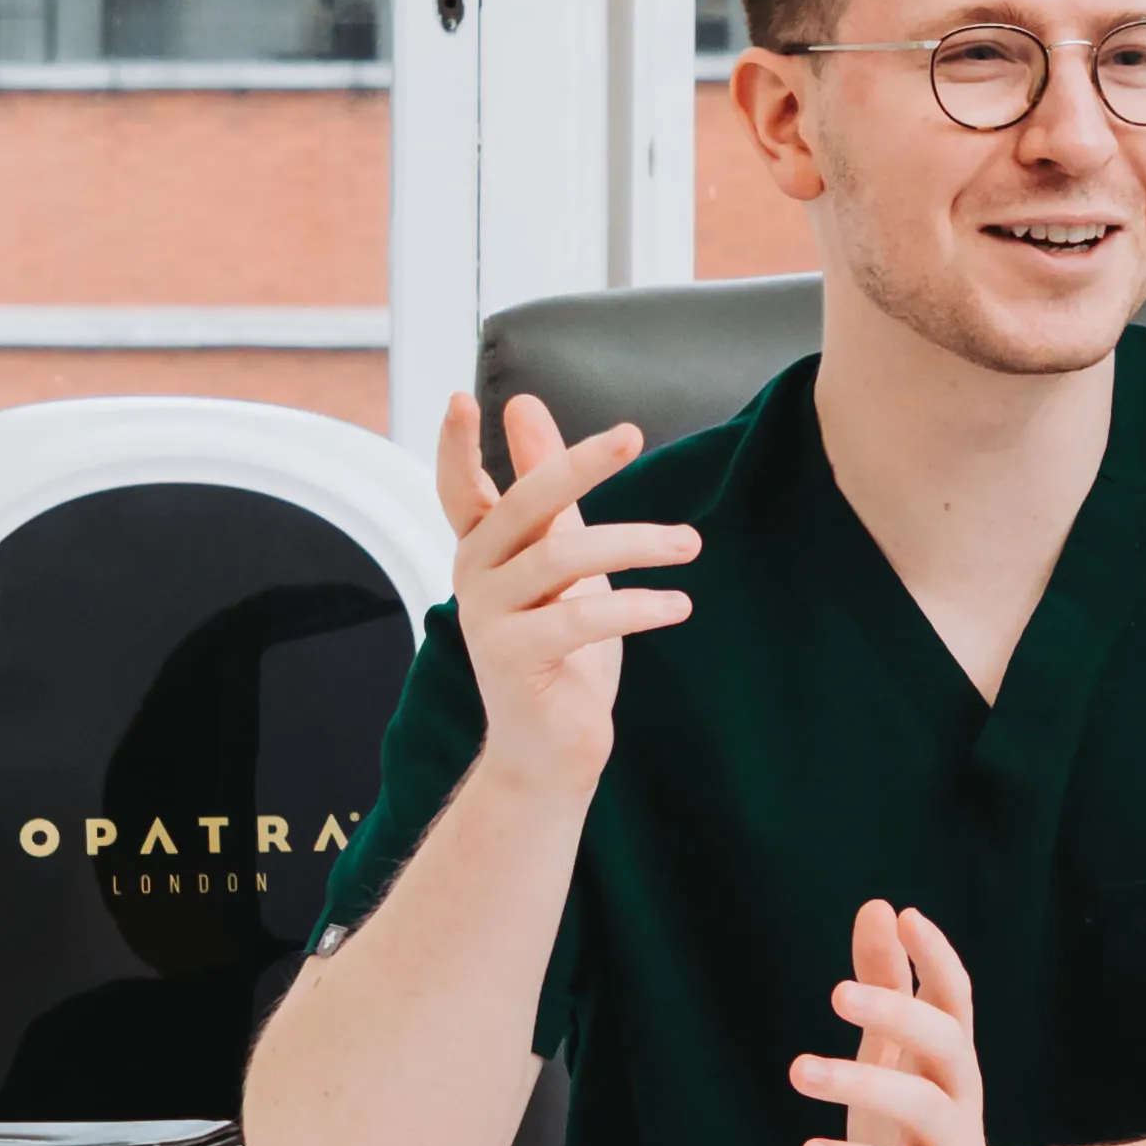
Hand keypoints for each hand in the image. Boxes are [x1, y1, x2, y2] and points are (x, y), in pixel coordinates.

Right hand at [432, 389, 696, 797]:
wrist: (551, 747)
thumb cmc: (560, 646)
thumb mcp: (558, 553)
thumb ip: (546, 486)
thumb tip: (523, 405)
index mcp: (482, 546)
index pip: (459, 487)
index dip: (456, 446)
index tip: (465, 399)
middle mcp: (474, 576)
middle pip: (522, 506)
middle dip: (575, 466)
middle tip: (631, 434)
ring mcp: (488, 619)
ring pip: (560, 558)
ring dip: (634, 543)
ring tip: (689, 544)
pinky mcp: (514, 660)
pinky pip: (578, 619)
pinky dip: (636, 607)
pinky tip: (678, 604)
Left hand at [789, 895, 1025, 1145]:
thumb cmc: (919, 1138)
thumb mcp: (898, 1058)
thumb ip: (889, 985)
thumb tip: (881, 909)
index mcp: (949, 1059)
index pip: (955, 998)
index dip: (937, 956)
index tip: (906, 918)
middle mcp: (958, 1096)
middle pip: (946, 1041)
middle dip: (898, 1012)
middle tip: (838, 992)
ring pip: (921, 1105)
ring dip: (861, 1083)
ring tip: (800, 1070)